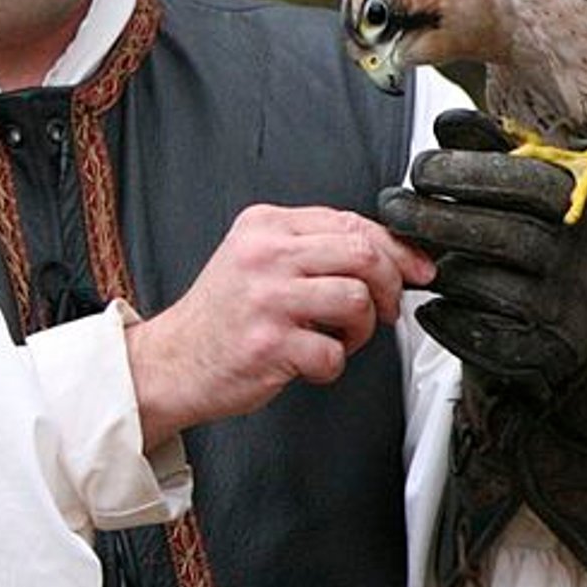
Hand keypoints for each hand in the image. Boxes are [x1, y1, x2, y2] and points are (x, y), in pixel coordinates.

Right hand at [124, 204, 435, 447]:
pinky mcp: (268, 344)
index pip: (350, 221)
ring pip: (356, 299)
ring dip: (363, 329)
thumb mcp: (257, 258)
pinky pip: (333, 353)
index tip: (415, 269)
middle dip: (389, 285)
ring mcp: (267, 299)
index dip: (395, 248)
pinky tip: (311, 362)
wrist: (171, 361)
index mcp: (265, 225)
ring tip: (340, 337)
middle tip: (385, 309)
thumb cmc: (222, 315)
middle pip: (362, 253)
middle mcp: (265, 255)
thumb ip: (313, 248)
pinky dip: (333, 364)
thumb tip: (392, 254)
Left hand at [381, 110, 586, 586]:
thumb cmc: (538, 250)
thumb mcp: (530, 199)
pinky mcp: (544, 358)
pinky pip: (479, 337)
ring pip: (487, 283)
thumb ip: (493, 156)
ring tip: (408, 251)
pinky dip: (445, 318)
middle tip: (389, 202)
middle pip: (506, 235)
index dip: (471, 169)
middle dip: (438, 215)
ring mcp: (570, 314)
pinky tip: (426, 304)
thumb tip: (447, 122)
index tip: (421, 164)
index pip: (533, 183)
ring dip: (437, 265)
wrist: (577, 340)